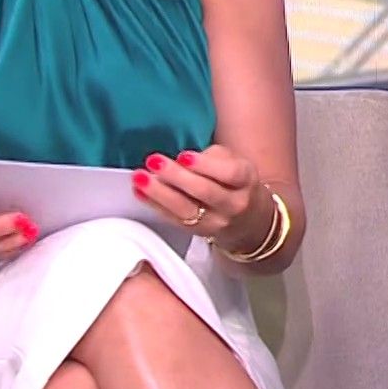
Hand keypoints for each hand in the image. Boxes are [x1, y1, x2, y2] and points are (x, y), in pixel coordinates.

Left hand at [134, 145, 273, 253]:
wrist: (247, 219)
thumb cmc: (234, 183)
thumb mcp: (234, 162)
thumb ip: (212, 157)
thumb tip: (181, 160)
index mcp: (245, 180)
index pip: (229, 174)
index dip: (205, 165)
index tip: (183, 156)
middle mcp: (232, 204)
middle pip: (205, 192)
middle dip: (177, 176)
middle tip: (154, 161)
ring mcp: (214, 222)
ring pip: (186, 209)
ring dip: (160, 193)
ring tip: (141, 177)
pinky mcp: (196, 232)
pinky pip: (173, 219)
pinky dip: (154, 205)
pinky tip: (139, 192)